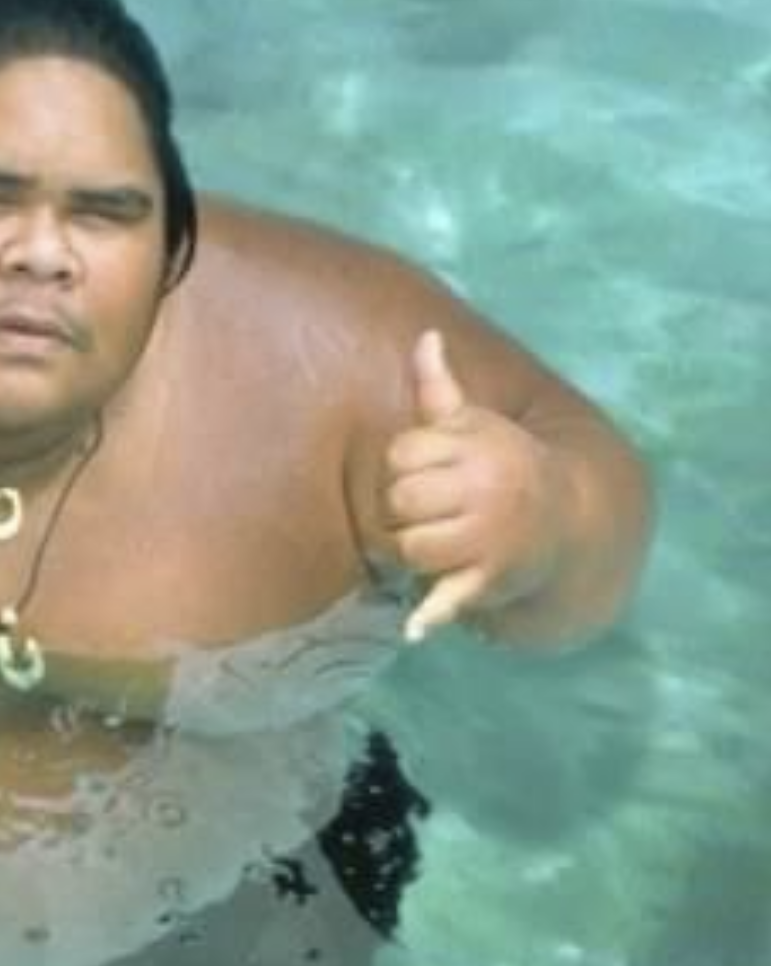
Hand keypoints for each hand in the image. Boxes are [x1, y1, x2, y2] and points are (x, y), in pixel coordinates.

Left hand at [386, 332, 563, 642]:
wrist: (567, 523)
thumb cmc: (502, 469)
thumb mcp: (474, 427)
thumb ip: (440, 389)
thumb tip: (426, 337)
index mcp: (475, 447)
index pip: (400, 455)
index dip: (405, 468)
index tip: (432, 473)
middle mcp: (485, 489)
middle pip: (399, 502)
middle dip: (406, 511)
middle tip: (437, 512)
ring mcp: (489, 537)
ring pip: (411, 547)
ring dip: (414, 553)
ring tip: (441, 544)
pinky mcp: (490, 581)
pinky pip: (452, 598)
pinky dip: (435, 615)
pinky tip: (416, 628)